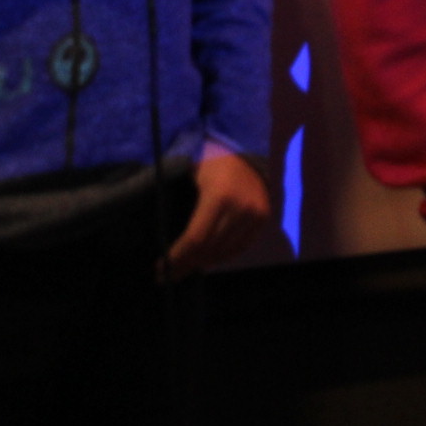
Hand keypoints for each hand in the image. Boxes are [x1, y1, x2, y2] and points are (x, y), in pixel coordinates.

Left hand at [163, 149, 269, 277]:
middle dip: (186, 263)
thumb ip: (182, 205)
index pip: (196, 238)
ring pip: (225, 251)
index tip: (161, 267)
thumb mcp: (192, 176)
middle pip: (209, 248)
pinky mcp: (263, 219)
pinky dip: (223, 256)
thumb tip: (164, 237)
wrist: (247, 151)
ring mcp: (255, 216)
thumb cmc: (212, 161)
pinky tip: (207, 260)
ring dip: (203, 262)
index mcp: (219, 196)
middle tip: (169, 274)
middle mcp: (240, 209)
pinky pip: (241, 247)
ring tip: (185, 269)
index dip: (178, 256)